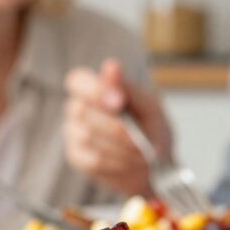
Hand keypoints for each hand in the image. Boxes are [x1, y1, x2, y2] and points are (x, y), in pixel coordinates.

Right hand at [63, 58, 172, 196]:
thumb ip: (128, 89)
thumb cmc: (149, 127)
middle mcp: (77, 108)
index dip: (95, 90)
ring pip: (88, 138)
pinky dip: (117, 163)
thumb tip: (111, 65)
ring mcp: (74, 134)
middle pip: (83, 112)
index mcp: (93, 88)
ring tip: (142, 154)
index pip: (78, 81)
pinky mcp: (77, 158)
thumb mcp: (148, 106)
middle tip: (139, 141)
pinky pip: (93, 160)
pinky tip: (130, 163)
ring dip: (120, 148)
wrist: (155, 163)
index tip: (119, 102)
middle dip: (115, 128)